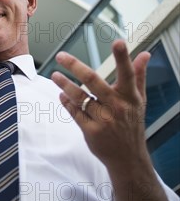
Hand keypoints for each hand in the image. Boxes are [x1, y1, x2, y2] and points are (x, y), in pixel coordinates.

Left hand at [51, 40, 151, 171]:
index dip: (123, 57)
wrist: (128, 158)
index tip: (118, 42)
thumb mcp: (139, 100)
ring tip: (55, 76)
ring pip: (80, 97)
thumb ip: (139, 75)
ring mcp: (104, 120)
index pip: (127, 73)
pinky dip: (67, 102)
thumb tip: (145, 54)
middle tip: (61, 56)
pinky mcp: (92, 132)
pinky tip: (61, 95)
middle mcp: (118, 106)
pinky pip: (75, 112)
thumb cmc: (132, 124)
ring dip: (65, 85)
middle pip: (93, 81)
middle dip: (75, 66)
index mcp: (130, 96)